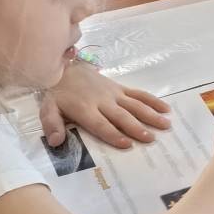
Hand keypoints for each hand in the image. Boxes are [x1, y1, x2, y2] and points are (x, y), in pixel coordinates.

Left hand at [42, 60, 170, 148]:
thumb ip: (52, 124)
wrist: (65, 68)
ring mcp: (114, 93)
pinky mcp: (120, 88)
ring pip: (134, 105)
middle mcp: (102, 101)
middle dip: (136, 127)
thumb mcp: (48, 109)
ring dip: (150, 115)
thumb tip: (56, 141)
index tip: (127, 144)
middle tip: (150, 138)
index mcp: (84, 109)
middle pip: (121, 116)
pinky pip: (138, 94)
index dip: (113, 134)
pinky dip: (152, 101)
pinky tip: (166, 109)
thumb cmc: (58, 94)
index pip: (100, 124)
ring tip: (165, 125)